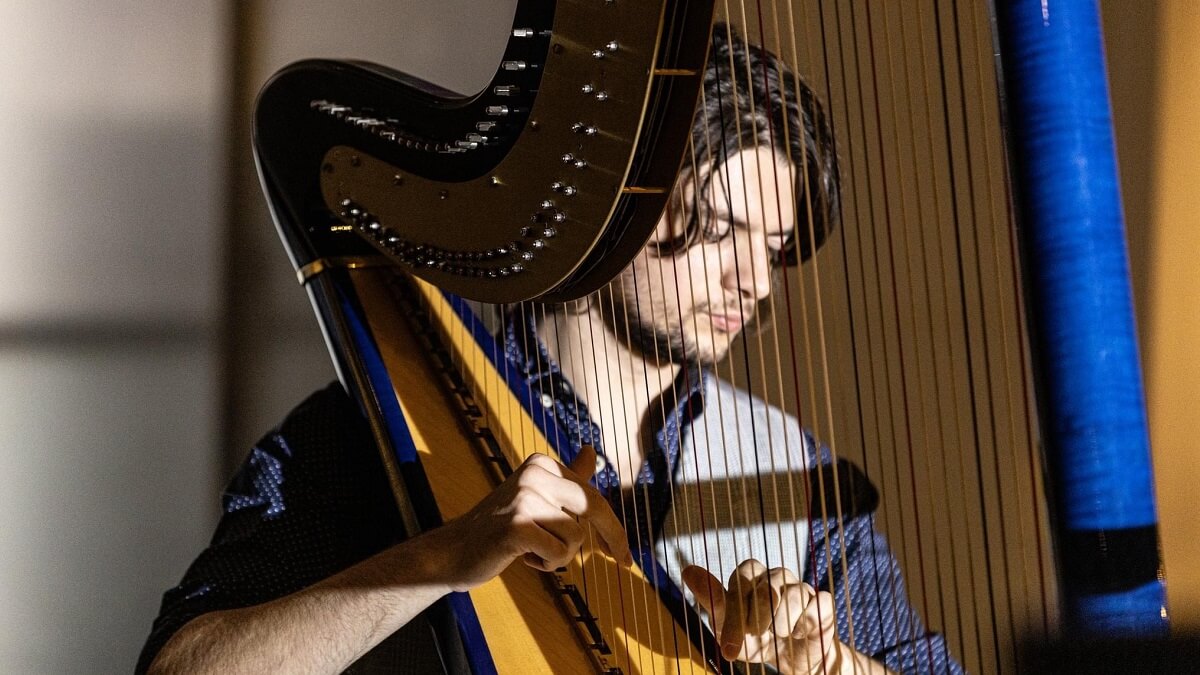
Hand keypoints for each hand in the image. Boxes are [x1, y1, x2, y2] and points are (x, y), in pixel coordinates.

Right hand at [435, 446, 631, 592]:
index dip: (614, 528)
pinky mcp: (517, 525)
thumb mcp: (535, 496)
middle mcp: (534, 473)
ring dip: (559, 556)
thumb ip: (566, 476)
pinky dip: (546, 565)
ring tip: (532, 552)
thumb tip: (592, 451)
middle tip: (625, 561)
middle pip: (594, 507)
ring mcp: (525, 497)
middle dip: (614, 537)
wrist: (455, 550)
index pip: (593, 496)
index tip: (625, 554)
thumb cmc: (499, 527)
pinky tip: (523, 558)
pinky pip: (558, 554)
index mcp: (542, 463)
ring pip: (576, 537)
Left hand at [683, 559, 839, 674]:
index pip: (743, 578)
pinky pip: (819, 604)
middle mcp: (777, 577)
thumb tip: (688, 569)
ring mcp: (801, 588)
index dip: (735, 608)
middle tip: (756, 634)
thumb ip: (712, 600)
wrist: (791, 661)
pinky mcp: (823, 603)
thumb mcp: (730, 628)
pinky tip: (799, 633)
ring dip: (783, 621)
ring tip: (779, 634)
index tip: (730, 644)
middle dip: (758, 617)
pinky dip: (807, 623)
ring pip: (795, 594)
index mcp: (752, 577)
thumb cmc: (756, 640)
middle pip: (767, 586)